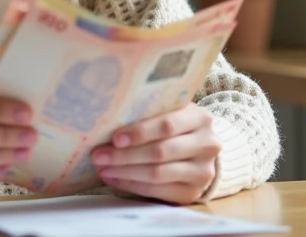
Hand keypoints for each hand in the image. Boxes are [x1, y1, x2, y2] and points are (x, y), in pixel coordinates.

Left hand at [90, 102, 219, 203]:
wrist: (199, 150)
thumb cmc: (175, 126)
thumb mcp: (169, 112)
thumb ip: (148, 113)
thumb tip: (106, 120)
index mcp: (200, 118)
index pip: (167, 125)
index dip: (139, 132)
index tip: (115, 138)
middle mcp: (207, 145)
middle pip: (160, 152)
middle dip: (125, 155)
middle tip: (99, 155)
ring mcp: (202, 172)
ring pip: (157, 173)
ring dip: (125, 172)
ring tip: (102, 168)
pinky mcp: (192, 193)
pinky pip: (157, 191)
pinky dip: (131, 185)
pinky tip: (114, 179)